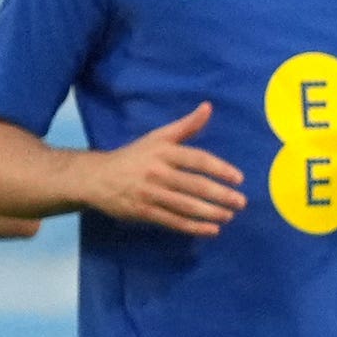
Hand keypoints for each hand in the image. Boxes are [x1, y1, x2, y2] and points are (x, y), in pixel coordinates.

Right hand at [87, 102, 241, 235]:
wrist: (95, 177)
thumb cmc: (134, 156)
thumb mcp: (158, 137)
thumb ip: (186, 126)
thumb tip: (208, 106)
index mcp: (163, 152)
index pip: (197, 159)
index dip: (220, 168)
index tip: (239, 178)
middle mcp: (157, 172)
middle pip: (195, 185)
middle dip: (221, 195)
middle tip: (241, 202)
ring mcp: (149, 193)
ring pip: (186, 205)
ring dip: (211, 212)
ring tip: (229, 216)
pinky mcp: (143, 211)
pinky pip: (173, 221)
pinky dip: (194, 227)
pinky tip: (212, 230)